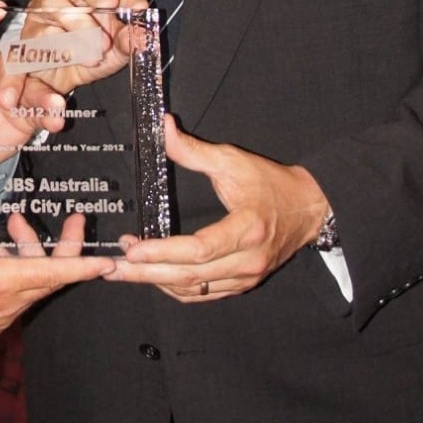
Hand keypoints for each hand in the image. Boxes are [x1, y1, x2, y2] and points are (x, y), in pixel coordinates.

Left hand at [0, 2, 70, 184]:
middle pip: (11, 62)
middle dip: (16, 74)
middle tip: (9, 98)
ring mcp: (13, 94)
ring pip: (33, 86)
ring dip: (45, 96)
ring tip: (55, 106)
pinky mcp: (25, 117)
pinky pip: (41, 112)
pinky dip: (50, 115)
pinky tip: (56, 120)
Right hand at [0, 158, 116, 354]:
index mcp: (1, 282)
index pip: (54, 273)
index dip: (84, 266)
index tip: (110, 262)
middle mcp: (8, 303)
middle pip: (50, 276)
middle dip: (65, 247)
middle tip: (76, 221)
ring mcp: (0, 316)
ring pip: (32, 284)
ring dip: (31, 255)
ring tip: (12, 225)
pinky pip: (16, 295)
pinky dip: (17, 272)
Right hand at [9, 0, 149, 92]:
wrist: (60, 82)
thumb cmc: (89, 54)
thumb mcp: (115, 50)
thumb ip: (126, 40)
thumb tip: (143, 36)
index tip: (139, 7)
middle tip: (110, 5)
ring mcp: (40, 10)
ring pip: (54, 4)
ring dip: (80, 25)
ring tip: (99, 48)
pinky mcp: (28, 35)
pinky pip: (42, 35)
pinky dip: (65, 48)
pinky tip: (78, 58)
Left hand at [108, 117, 329, 301]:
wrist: (310, 209)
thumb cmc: (271, 184)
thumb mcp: (232, 160)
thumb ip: (193, 149)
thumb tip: (163, 128)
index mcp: (247, 229)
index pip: (199, 249)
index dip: (163, 252)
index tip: (133, 247)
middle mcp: (248, 260)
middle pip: (190, 276)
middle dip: (146, 273)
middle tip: (113, 267)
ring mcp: (246, 276)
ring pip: (194, 290)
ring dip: (156, 282)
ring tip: (125, 269)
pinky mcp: (243, 283)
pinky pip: (204, 294)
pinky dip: (176, 288)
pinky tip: (154, 276)